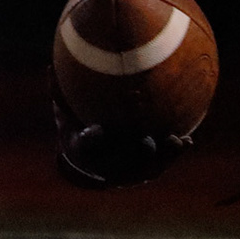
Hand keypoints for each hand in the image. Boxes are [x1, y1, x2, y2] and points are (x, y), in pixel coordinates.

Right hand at [52, 90, 190, 189]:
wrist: (88, 160)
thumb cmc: (78, 123)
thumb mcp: (66, 107)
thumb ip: (59, 90)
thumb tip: (52, 66)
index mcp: (82, 150)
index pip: (85, 147)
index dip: (92, 141)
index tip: (100, 130)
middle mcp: (103, 166)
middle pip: (120, 164)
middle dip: (133, 154)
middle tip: (145, 140)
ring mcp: (126, 172)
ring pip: (145, 168)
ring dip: (161, 156)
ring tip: (174, 140)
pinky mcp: (145, 171)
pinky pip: (161, 164)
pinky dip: (174, 154)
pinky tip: (187, 140)